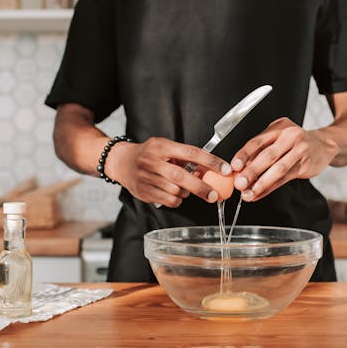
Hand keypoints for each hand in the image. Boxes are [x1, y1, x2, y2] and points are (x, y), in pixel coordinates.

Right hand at [107, 137, 231, 207]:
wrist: (121, 162)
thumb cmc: (149, 154)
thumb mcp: (165, 147)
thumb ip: (185, 157)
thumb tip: (209, 169)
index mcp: (162, 146)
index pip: (191, 153)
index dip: (210, 161)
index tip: (225, 169)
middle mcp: (153, 161)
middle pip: (181, 177)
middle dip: (201, 187)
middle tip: (214, 195)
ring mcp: (147, 178)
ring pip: (176, 191)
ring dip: (186, 193)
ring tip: (183, 187)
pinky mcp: (144, 192)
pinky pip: (169, 201)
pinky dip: (176, 200)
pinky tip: (173, 192)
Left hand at [231, 118, 339, 201]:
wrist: (324, 144)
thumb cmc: (296, 141)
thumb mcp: (278, 137)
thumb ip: (261, 149)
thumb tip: (241, 168)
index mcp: (279, 127)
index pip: (257, 141)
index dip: (244, 154)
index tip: (234, 166)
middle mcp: (290, 136)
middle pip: (268, 155)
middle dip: (251, 171)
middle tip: (239, 183)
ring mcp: (300, 151)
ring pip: (278, 169)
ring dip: (261, 183)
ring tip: (248, 193)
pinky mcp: (305, 165)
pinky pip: (285, 179)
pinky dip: (270, 188)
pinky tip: (259, 194)